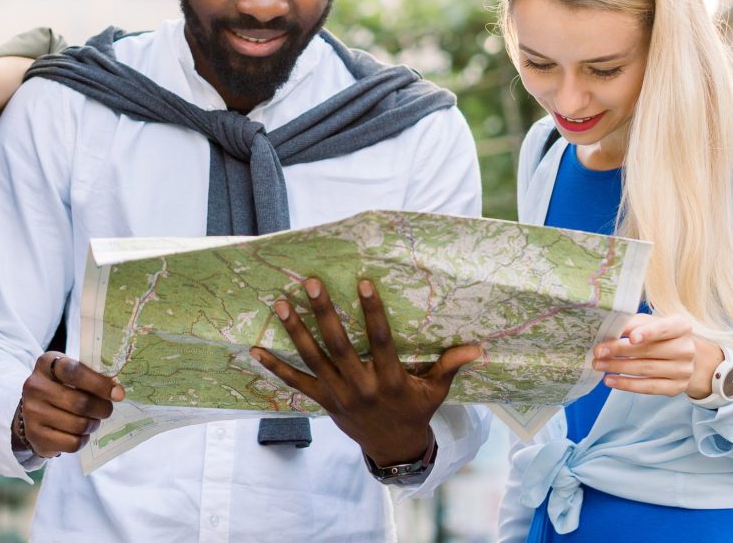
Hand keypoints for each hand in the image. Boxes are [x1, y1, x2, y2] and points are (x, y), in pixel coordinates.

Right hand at [12, 352, 125, 457]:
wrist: (33, 412)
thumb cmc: (60, 388)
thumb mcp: (69, 374)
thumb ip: (89, 376)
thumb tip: (117, 392)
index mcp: (46, 364)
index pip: (74, 371)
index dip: (99, 383)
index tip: (118, 394)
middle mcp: (34, 386)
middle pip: (80, 402)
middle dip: (101, 409)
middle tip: (107, 410)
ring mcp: (32, 412)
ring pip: (78, 424)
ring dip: (92, 424)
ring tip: (92, 421)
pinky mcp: (35, 435)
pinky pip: (72, 443)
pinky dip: (83, 440)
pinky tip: (81, 434)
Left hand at [249, 277, 480, 466]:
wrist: (392, 449)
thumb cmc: (416, 411)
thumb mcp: (436, 391)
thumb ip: (450, 365)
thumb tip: (478, 348)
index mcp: (391, 381)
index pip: (380, 341)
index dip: (373, 312)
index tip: (363, 283)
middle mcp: (361, 387)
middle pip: (339, 346)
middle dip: (324, 313)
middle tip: (311, 284)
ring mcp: (338, 395)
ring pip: (313, 359)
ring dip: (295, 331)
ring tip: (281, 303)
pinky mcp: (323, 402)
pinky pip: (295, 383)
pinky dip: (275, 367)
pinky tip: (255, 349)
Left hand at [592, 313, 721, 397]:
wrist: (681, 357)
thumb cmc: (659, 336)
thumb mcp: (649, 323)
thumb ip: (633, 323)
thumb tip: (612, 327)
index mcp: (681, 327)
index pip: (665, 328)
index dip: (648, 332)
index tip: (631, 337)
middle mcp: (686, 349)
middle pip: (649, 350)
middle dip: (620, 351)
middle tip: (598, 352)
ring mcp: (684, 370)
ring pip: (646, 369)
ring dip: (618, 367)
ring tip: (598, 365)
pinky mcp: (677, 387)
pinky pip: (649, 387)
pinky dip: (627, 384)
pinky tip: (610, 380)